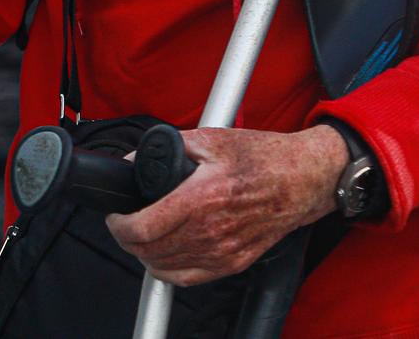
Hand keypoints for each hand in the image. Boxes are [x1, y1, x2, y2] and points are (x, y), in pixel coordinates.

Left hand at [106, 125, 345, 284]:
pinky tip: (162, 254)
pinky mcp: (234, 263)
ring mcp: (224, 251)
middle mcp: (213, 231)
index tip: (115, 214)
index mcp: (203, 198)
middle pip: (149, 251)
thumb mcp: (210, 138)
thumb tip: (134, 160)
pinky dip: (167, 269)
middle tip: (124, 222)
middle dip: (127, 238)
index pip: (143, 228)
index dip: (118, 224)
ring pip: (165, 267)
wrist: (303, 179)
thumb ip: (167, 147)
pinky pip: (188, 278)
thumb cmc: (262, 157)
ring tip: (140, 235)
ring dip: (144, 254)